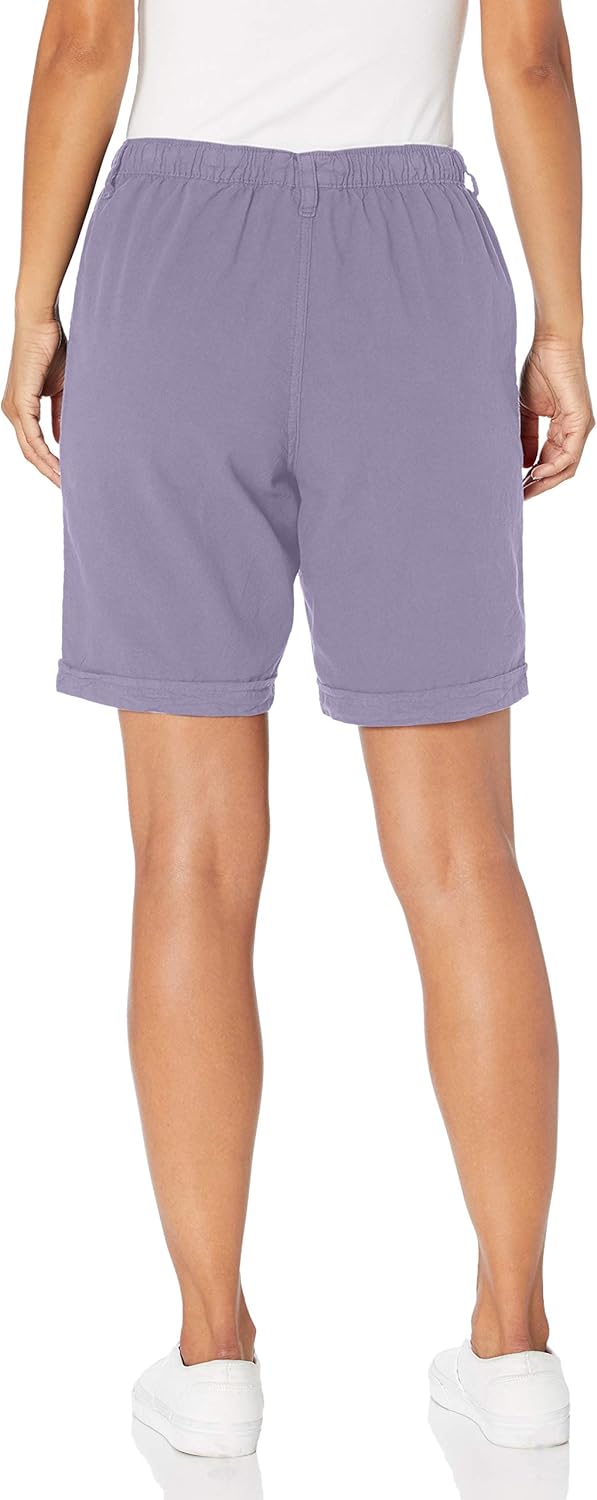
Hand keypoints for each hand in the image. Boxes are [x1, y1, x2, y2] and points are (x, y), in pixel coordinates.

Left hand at [2, 313, 65, 485]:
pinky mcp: (20, 403)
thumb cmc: (52, 348)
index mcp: (20, 408)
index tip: (66, 475)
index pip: (33, 444)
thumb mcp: (60, 389)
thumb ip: (60, 415)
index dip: (49, 462)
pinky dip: (46, 453)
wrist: (41, 323)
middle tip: (67, 488)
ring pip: (29, 449)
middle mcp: (12, 411)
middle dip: (48, 472)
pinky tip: (59, 465)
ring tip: (65, 482)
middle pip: (29, 452)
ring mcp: (14, 408)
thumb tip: (61, 439)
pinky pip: (33, 437)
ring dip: (48, 468)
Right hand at [520, 336, 593, 499]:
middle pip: (560, 470)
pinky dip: (552, 466)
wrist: (551, 343)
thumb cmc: (540, 369)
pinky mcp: (581, 421)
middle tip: (518, 497)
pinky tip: (535, 473)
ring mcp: (580, 427)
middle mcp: (576, 431)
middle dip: (539, 486)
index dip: (533, 478)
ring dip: (545, 481)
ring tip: (524, 489)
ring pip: (566, 467)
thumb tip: (523, 464)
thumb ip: (526, 437)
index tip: (514, 489)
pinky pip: (569, 454)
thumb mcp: (526, 410)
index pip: (551, 462)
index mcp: (564, 428)